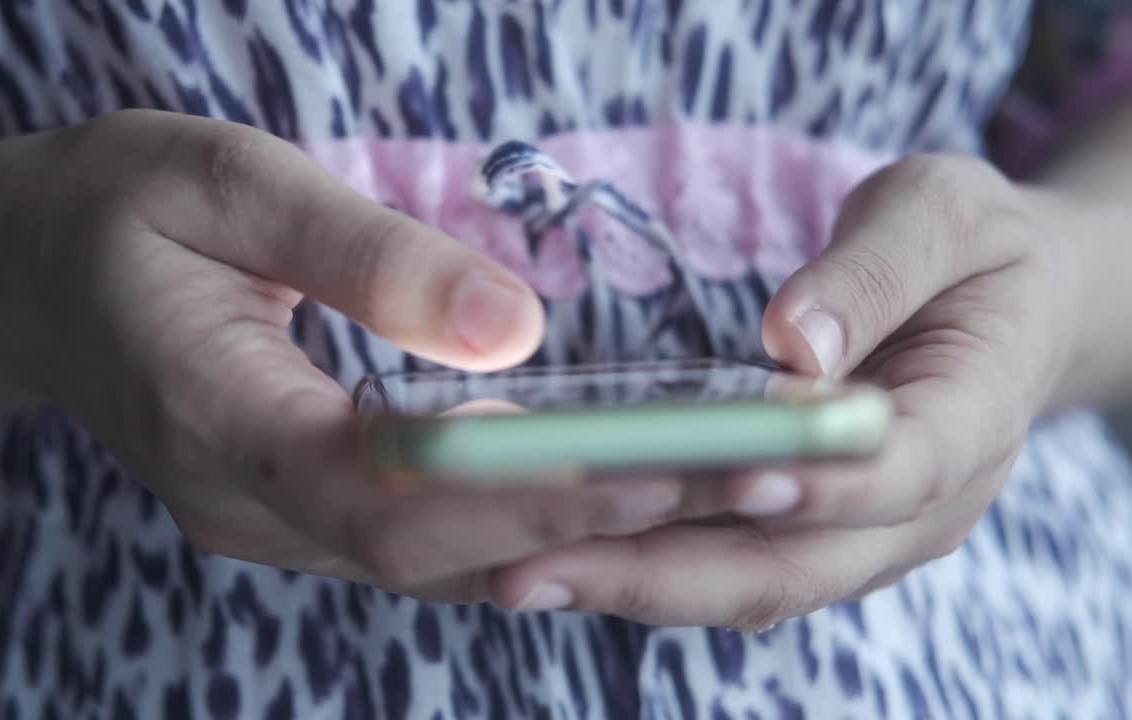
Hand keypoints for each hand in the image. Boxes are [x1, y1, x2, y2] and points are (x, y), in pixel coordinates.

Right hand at [0, 110, 696, 599]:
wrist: (26, 275)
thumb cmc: (121, 210)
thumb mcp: (224, 183)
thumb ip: (362, 257)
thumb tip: (516, 332)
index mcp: (211, 414)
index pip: (383, 493)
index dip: (521, 492)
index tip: (658, 462)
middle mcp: (243, 502)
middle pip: (434, 552)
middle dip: (597, 520)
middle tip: (754, 474)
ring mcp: (268, 523)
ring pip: (439, 565)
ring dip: (581, 530)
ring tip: (725, 482)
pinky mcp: (296, 513)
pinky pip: (423, 546)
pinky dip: (526, 523)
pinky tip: (621, 493)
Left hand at [490, 155, 1072, 625]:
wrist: (1012, 309)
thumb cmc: (977, 251)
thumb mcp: (947, 213)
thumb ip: (876, 270)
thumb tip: (791, 343)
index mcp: (970, 421)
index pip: (895, 474)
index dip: (816, 485)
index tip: (732, 478)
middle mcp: (917, 507)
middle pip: (793, 567)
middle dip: (665, 574)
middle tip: (538, 567)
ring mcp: (860, 533)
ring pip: (749, 585)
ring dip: (634, 585)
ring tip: (525, 574)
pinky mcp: (810, 531)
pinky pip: (728, 564)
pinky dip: (648, 564)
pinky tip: (561, 553)